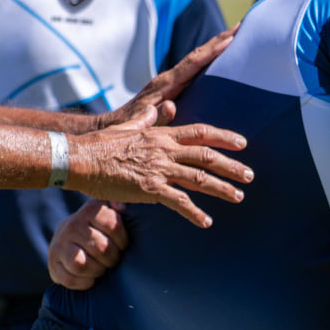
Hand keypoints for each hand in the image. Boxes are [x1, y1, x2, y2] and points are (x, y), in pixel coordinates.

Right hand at [48, 200, 127, 289]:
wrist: (71, 239)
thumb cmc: (100, 227)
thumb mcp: (112, 210)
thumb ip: (120, 203)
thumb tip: (121, 205)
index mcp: (90, 211)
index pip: (113, 225)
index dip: (123, 240)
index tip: (122, 245)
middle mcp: (72, 226)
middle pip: (100, 249)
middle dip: (112, 259)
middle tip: (113, 260)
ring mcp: (59, 245)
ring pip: (81, 265)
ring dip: (97, 271)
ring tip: (102, 268)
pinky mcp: (52, 264)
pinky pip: (70, 280)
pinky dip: (85, 283)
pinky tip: (91, 278)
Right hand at [66, 122, 251, 227]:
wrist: (79, 158)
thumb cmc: (100, 144)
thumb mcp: (127, 127)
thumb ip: (146, 119)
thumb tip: (156, 108)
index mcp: (161, 135)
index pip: (201, 133)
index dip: (224, 137)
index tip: (242, 143)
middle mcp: (165, 150)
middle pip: (207, 156)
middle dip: (232, 166)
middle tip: (250, 175)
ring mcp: (159, 169)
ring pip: (200, 178)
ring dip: (222, 188)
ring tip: (239, 197)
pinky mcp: (150, 189)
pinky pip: (179, 202)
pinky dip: (195, 213)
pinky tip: (206, 222)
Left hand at [102, 28, 236, 128]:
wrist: (115, 126)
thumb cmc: (130, 128)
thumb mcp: (143, 127)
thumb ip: (157, 118)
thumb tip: (171, 106)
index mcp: (164, 85)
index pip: (192, 64)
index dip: (212, 51)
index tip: (231, 38)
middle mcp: (169, 78)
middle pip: (198, 55)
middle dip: (219, 40)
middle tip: (241, 26)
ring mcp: (171, 81)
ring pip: (197, 59)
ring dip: (216, 46)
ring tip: (237, 34)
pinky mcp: (172, 86)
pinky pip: (194, 68)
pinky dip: (209, 58)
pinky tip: (222, 57)